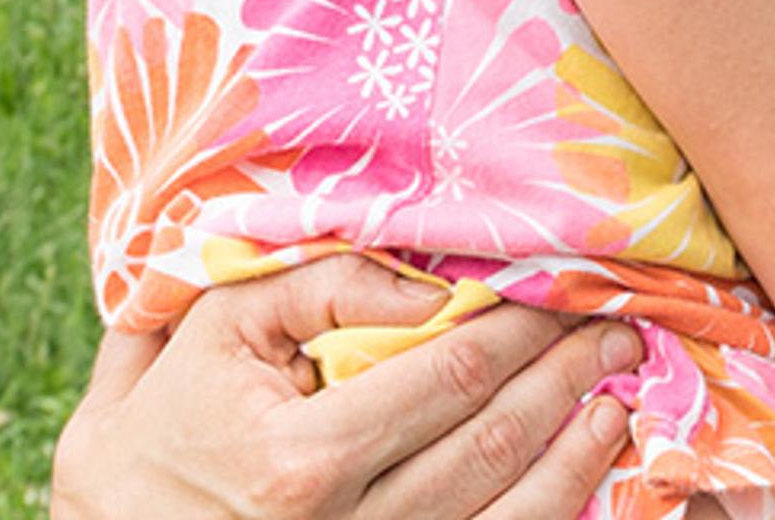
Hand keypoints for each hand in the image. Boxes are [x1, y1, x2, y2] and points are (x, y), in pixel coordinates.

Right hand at [48, 263, 635, 519]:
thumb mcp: (207, 336)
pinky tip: (578, 471)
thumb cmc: (156, 433)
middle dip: (566, 377)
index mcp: (300, 463)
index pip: (449, 376)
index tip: (567, 283)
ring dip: (576, 450)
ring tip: (614, 394)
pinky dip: (548, 511)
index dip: (521, 326)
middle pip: (493, 443)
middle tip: (618, 327)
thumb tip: (425, 279)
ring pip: (508, 514)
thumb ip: (311, 287)